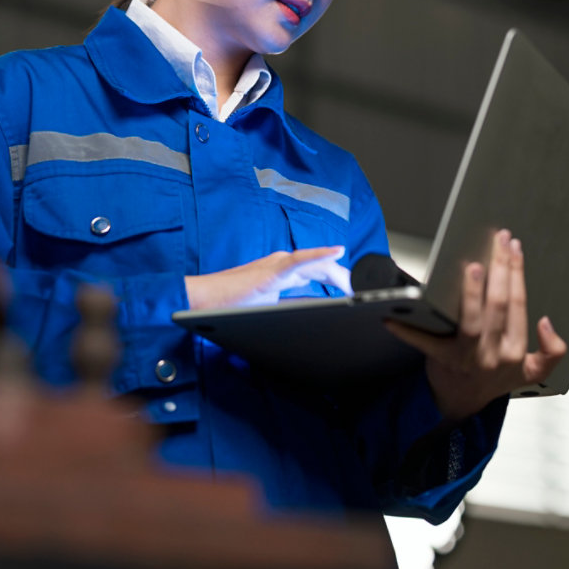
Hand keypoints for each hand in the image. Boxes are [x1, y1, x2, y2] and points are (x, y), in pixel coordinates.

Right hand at [185, 246, 351, 309]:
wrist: (203, 301)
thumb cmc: (229, 304)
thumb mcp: (267, 307)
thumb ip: (287, 306)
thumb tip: (307, 317)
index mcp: (283, 271)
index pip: (319, 273)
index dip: (340, 280)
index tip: (356, 292)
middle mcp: (284, 263)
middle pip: (324, 269)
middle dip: (346, 279)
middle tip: (364, 293)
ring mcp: (278, 264)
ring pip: (318, 264)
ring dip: (341, 273)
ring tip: (359, 283)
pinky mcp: (272, 269)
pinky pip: (300, 260)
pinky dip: (320, 255)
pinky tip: (337, 252)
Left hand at [383, 229, 566, 420]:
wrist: (463, 403)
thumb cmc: (495, 378)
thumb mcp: (533, 372)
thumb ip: (553, 352)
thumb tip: (546, 322)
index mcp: (516, 352)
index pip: (518, 304)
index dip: (517, 273)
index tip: (514, 248)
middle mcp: (493, 354)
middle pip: (499, 305)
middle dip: (501, 269)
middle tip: (498, 241)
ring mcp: (467, 357)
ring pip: (473, 320)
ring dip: (473, 291)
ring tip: (473, 267)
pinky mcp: (441, 359)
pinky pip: (424, 342)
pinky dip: (407, 330)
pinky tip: (394, 316)